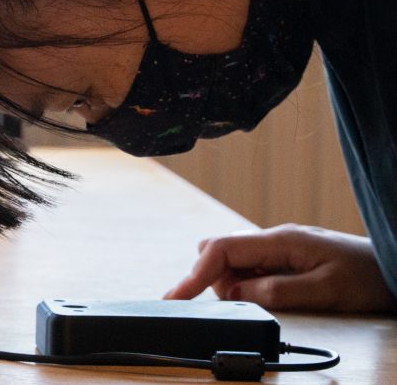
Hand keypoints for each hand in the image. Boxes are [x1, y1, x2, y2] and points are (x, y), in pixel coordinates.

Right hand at [163, 223, 396, 312]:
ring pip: (233, 261)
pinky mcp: (286, 258)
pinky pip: (251, 268)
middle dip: (210, 278)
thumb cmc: (369, 277)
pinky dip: (245, 283)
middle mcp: (275, 239)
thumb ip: (276, 291)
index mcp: (281, 240)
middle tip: (228, 305)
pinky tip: (261, 296)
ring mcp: (280, 248)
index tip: (175, 298)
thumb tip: (234, 292)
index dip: (193, 274)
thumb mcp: (325, 291)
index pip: (221, 249)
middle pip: (219, 251)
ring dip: (230, 282)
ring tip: (259, 302)